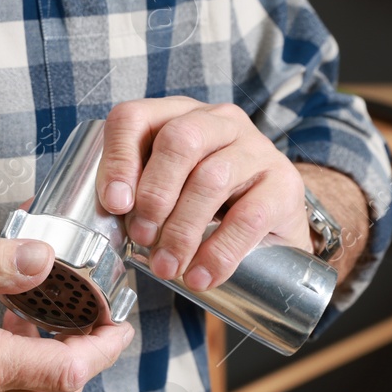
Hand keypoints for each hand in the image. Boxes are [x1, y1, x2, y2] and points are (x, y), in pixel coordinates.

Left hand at [98, 98, 310, 291]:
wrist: (273, 225)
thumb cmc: (208, 206)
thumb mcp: (168, 191)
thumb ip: (136, 195)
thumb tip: (107, 217)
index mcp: (178, 116)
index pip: (135, 118)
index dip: (118, 160)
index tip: (114, 204)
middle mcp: (219, 122)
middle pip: (178, 141)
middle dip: (153, 195)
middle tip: (142, 239)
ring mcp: (256, 149)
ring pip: (212, 179)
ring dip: (182, 231)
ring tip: (167, 266)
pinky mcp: (284, 184)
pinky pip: (249, 217)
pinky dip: (219, 252)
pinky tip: (201, 276)